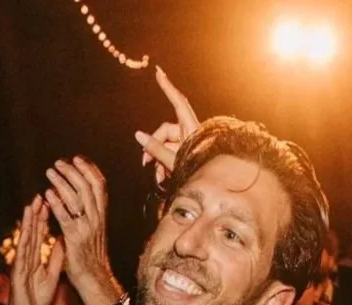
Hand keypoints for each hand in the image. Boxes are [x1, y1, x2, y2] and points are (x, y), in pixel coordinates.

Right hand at [0, 196, 63, 304]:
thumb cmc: (37, 298)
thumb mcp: (52, 275)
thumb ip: (56, 258)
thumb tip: (62, 241)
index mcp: (35, 257)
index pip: (40, 234)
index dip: (45, 218)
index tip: (50, 201)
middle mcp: (27, 257)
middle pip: (33, 232)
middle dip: (37, 213)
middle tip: (41, 194)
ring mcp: (21, 263)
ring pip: (26, 238)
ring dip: (29, 222)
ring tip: (33, 204)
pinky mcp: (18, 271)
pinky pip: (23, 254)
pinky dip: (25, 240)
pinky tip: (27, 229)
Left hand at [44, 156, 120, 304]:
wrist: (94, 278)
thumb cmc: (90, 255)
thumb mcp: (93, 229)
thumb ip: (86, 213)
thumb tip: (73, 195)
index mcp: (101, 215)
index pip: (100, 186)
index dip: (89, 170)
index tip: (77, 159)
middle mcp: (97, 219)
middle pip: (88, 187)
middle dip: (73, 172)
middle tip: (58, 163)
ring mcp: (87, 229)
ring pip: (77, 199)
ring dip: (62, 183)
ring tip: (50, 173)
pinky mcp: (75, 239)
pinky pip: (65, 217)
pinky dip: (57, 204)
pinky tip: (48, 194)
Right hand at [135, 66, 200, 184]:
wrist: (213, 186)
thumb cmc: (198, 172)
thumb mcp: (173, 161)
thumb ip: (156, 149)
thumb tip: (138, 136)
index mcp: (190, 128)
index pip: (178, 102)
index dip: (168, 87)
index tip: (159, 72)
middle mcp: (189, 133)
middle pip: (165, 131)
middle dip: (153, 145)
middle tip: (145, 161)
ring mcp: (188, 143)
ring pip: (167, 144)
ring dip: (158, 159)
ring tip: (157, 175)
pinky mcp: (187, 153)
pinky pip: (172, 153)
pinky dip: (165, 163)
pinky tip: (162, 177)